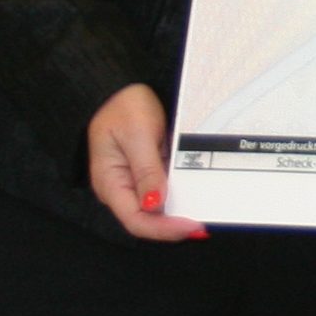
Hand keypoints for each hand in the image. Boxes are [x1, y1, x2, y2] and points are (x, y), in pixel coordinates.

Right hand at [87, 83, 207, 241]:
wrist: (120, 87)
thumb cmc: (123, 106)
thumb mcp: (137, 134)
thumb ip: (146, 170)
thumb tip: (154, 204)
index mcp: (110, 183)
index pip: (136, 220)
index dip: (164, 228)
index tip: (191, 225)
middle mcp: (121, 188)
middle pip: (147, 219)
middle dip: (174, 225)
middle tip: (203, 225)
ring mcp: (134, 181)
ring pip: (157, 208)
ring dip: (179, 212)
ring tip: (204, 214)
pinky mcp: (147, 172)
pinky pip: (164, 190)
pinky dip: (179, 195)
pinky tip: (196, 196)